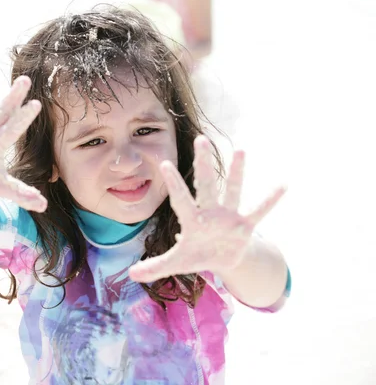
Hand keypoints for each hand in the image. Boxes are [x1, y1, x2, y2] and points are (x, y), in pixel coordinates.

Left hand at [129, 136, 285, 282]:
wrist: (222, 260)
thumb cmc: (196, 254)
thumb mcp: (176, 263)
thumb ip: (156, 266)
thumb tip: (130, 275)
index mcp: (192, 219)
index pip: (180, 199)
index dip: (174, 183)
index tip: (165, 163)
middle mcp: (210, 212)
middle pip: (206, 185)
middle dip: (203, 164)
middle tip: (201, 139)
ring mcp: (229, 217)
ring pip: (233, 191)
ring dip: (237, 173)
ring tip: (240, 150)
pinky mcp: (245, 226)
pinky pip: (259, 211)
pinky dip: (270, 200)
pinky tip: (283, 185)